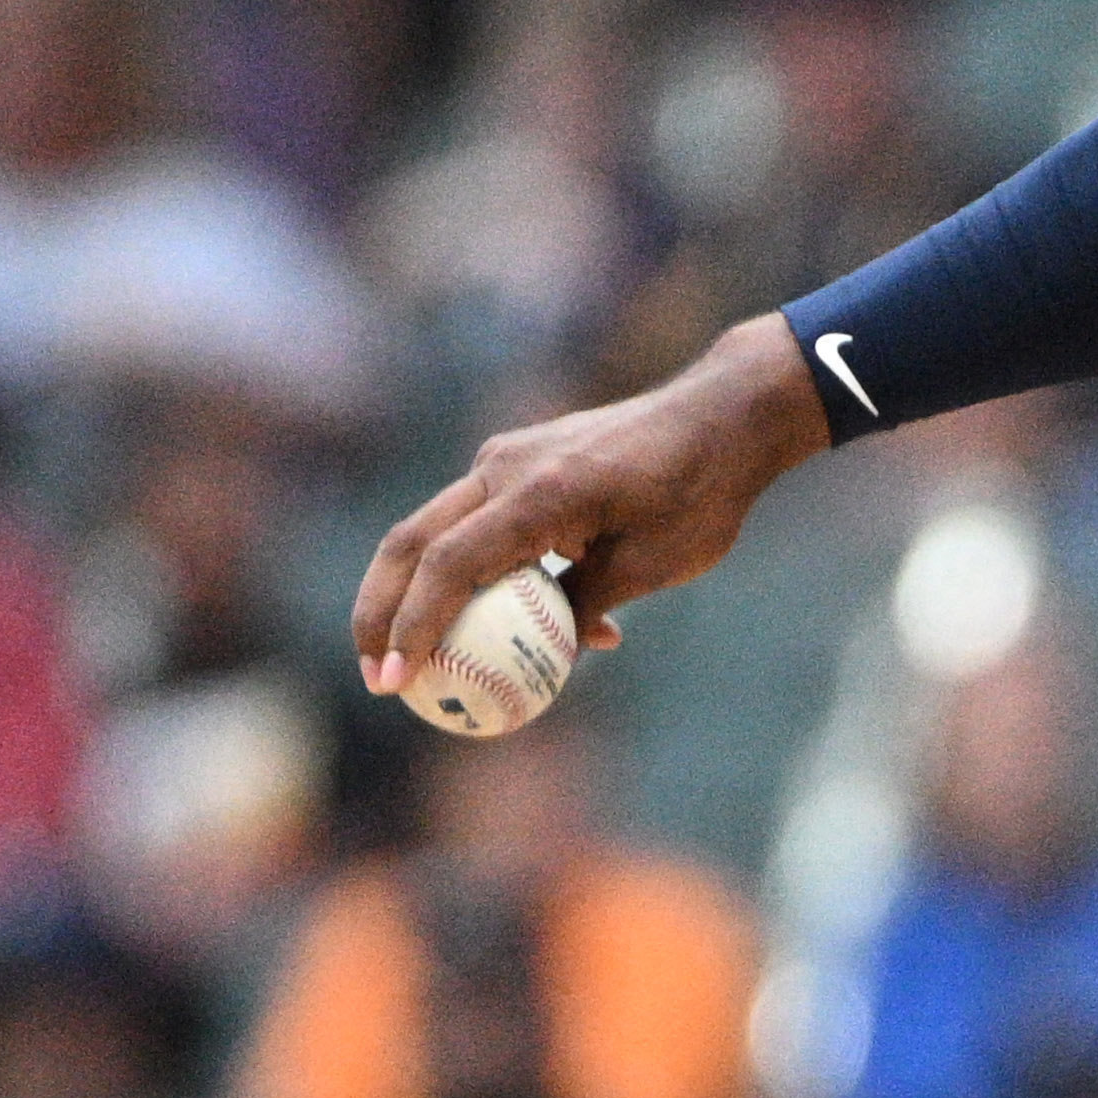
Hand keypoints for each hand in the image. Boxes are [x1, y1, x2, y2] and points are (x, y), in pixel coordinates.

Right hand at [354, 313, 832, 693]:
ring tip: (412, 660)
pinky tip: (505, 626)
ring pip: (432, 530)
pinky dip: (470, 573)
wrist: (721, 414)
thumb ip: (582, 607)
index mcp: (539, 492)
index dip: (412, 628)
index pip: (447, 566)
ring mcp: (504, 457)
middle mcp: (504, 466)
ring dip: (415, 594)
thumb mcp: (649, 567)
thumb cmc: (699, 493)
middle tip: (376, 677)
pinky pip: (474, 522)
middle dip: (380, 612)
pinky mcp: (515, 460)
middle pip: (410, 542)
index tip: (395, 682)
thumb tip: (541, 662)